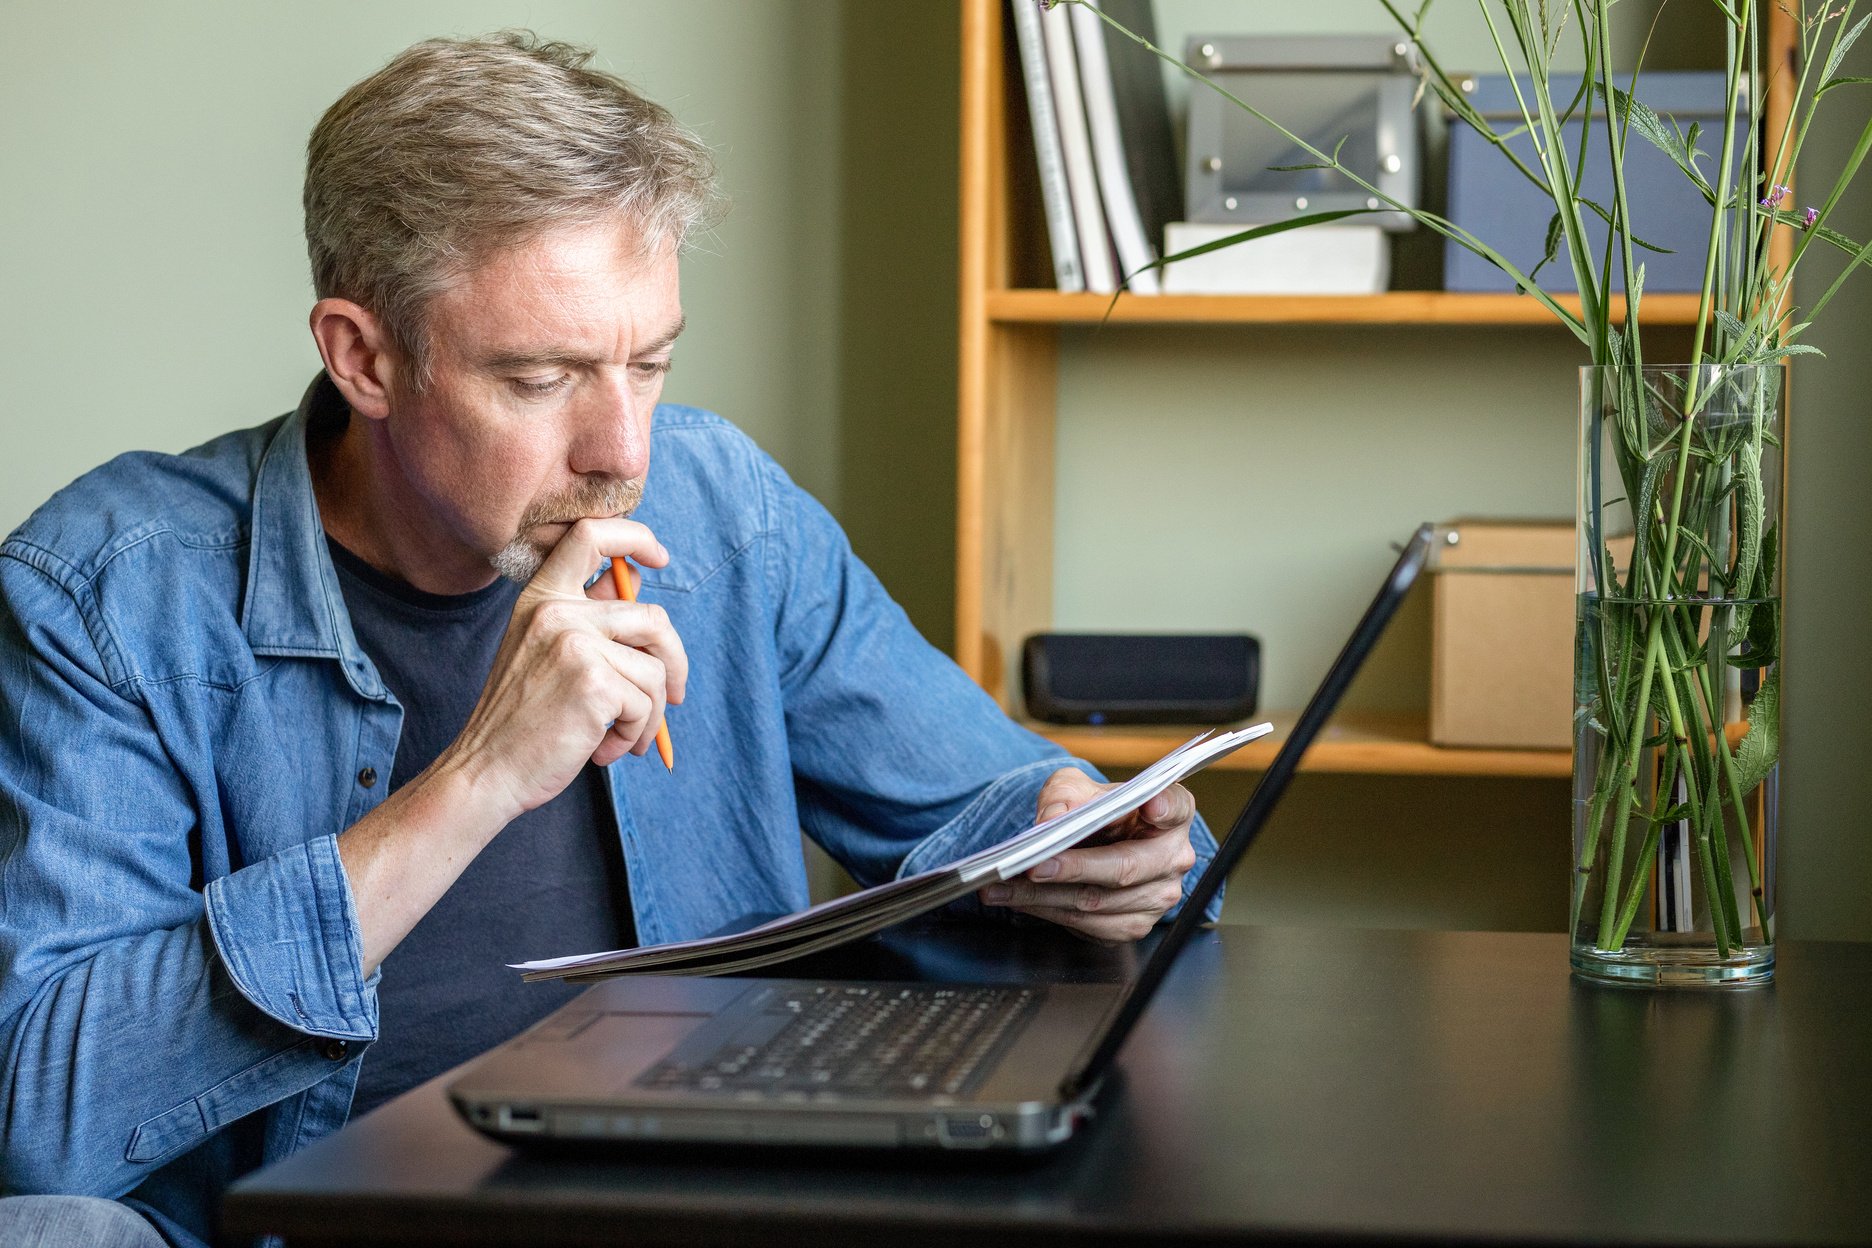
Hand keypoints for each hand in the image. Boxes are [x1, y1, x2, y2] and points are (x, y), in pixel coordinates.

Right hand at [439, 518, 688, 818]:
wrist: (487, 771)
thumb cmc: (523, 720)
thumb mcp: (546, 652)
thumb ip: (588, 616)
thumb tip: (637, 582)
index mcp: (541, 598)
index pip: (591, 535)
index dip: (635, 537)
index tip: (659, 557)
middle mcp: (556, 612)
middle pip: (652, 618)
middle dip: (673, 662)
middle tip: (671, 697)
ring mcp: (575, 644)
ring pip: (655, 669)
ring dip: (649, 714)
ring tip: (621, 737)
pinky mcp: (594, 683)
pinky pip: (646, 704)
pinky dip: (635, 734)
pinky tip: (605, 749)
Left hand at [976, 768, 1198, 943]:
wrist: (1091, 841)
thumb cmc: (1092, 809)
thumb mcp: (1074, 788)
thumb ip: (1064, 797)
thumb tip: (1052, 820)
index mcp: (1172, 813)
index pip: (1174, 807)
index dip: (1164, 808)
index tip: (1151, 805)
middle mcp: (1173, 857)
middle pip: (1125, 868)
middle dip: (1074, 869)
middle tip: (1034, 866)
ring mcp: (1158, 896)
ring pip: (1098, 903)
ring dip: (1045, 898)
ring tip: (1004, 887)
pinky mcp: (1136, 925)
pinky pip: (1089, 926)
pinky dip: (1049, 913)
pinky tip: (1021, 901)